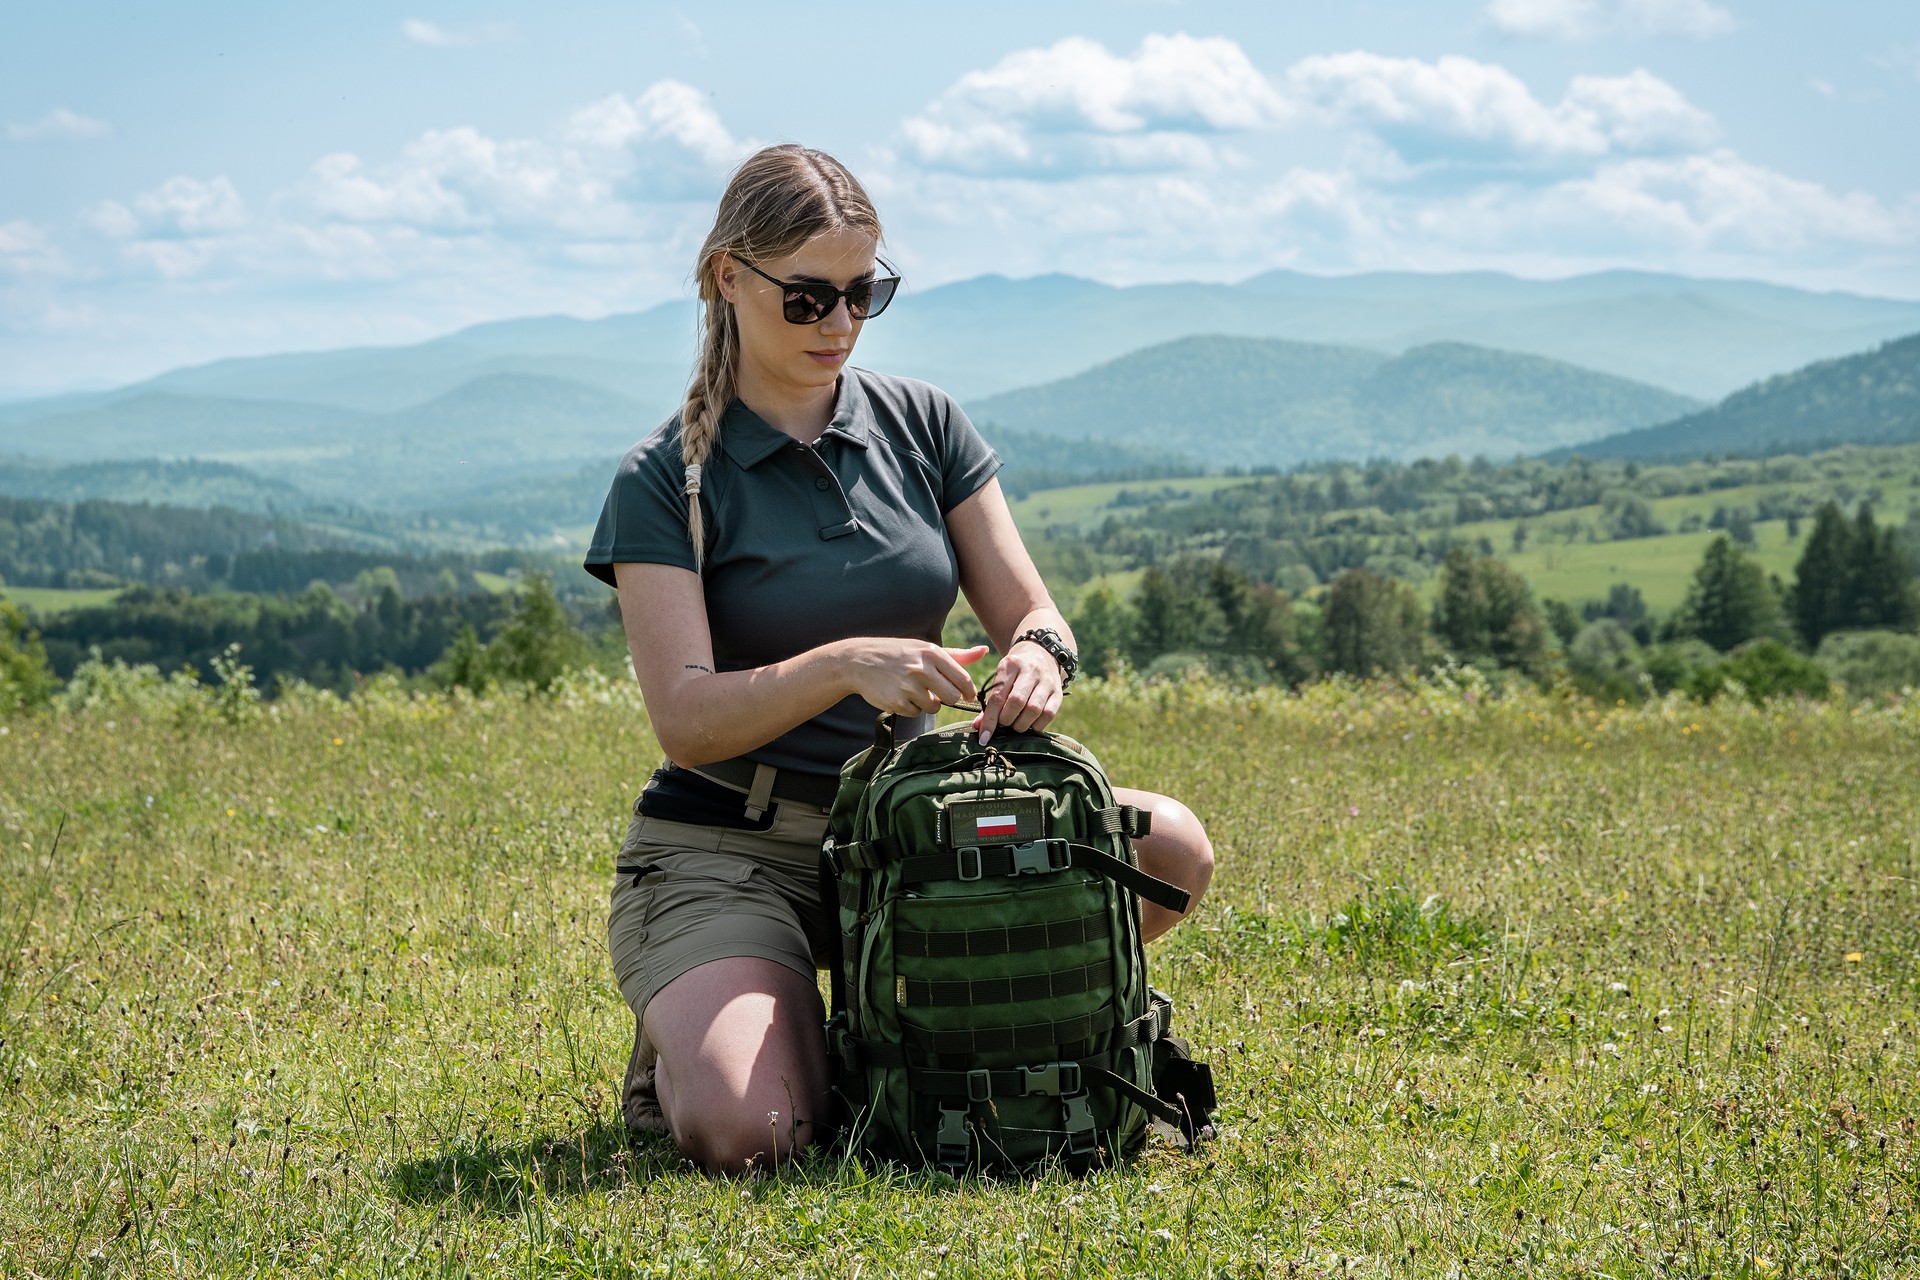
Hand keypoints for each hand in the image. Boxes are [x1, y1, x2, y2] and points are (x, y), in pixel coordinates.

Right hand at [838, 639, 987, 716]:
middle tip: (936, 692)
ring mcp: (908, 686)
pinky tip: (900, 695)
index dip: (968, 691)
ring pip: (934, 707)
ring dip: (928, 703)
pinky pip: (915, 713)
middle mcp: (921, 668)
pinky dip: (911, 708)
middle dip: (947, 698)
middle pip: (952, 697)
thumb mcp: (925, 648)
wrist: (859, 661)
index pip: (963, 679)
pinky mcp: (896, 702)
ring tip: (914, 690)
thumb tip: (984, 651)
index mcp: (932, 653)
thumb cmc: (899, 654)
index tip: (965, 694)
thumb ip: (956, 655)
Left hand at [972, 639, 1062, 744]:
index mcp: (1010, 666)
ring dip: (1021, 724)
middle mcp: (1030, 671)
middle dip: (1007, 720)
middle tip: (1004, 723)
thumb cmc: (1014, 672)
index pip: (998, 697)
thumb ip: (990, 704)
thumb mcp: (1000, 679)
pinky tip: (1030, 724)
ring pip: (1033, 710)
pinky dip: (1037, 725)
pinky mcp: (1058, 692)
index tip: (984, 737)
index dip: (990, 719)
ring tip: (1016, 724)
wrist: (1041, 654)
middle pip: (1016, 702)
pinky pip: (1048, 714)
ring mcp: (1046, 681)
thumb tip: (979, 728)